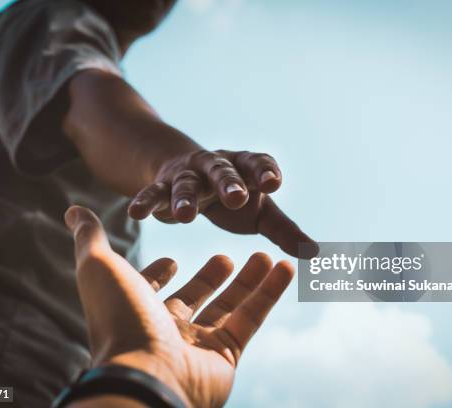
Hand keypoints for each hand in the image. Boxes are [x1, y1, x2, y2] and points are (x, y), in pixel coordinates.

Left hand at [64, 206, 293, 407]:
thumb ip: (90, 237)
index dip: (159, 275)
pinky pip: (251, 319)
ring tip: (266, 254)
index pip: (149, 289)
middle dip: (210, 277)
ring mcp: (197, 345)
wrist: (146, 374)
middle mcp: (165, 329)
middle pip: (194, 297)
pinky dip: (269, 293)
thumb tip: (73, 209)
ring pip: (229, 307)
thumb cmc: (120, 318)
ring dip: (249, 280)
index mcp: (135, 310)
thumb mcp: (99, 267)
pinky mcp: (226, 356)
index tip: (172, 260)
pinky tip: (284, 267)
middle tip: (226, 257)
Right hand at [127, 149, 317, 257]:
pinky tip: (135, 213)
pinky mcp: (162, 186)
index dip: (265, 171)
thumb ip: (285, 231)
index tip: (274, 183)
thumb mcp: (261, 212)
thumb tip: (315, 254)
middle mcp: (217, 167)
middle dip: (229, 183)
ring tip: (185, 217)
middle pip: (223, 171)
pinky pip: (153, 193)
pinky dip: (145, 201)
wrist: (189, 175)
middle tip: (237, 198)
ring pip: (186, 184)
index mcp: (246, 169)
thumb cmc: (234, 197)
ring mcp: (188, 175)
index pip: (258, 164)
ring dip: (185, 198)